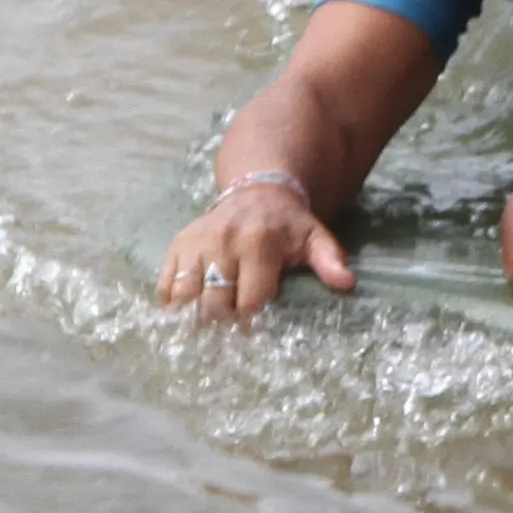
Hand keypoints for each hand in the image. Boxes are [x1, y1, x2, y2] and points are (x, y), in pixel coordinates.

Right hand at [159, 179, 351, 320]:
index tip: (258, 320)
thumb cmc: (288, 224)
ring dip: (195, 314)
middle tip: (233, 322)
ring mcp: (196, 243)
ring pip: (185, 295)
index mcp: (258, 243)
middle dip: (224, 319)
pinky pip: (166, 284)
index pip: (249, 300)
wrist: (257, 190)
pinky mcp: (178, 244)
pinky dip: (173, 301)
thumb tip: (346, 283)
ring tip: (209, 319)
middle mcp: (223, 241)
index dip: (253, 317)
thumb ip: (330, 260)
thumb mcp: (315, 238)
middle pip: (214, 303)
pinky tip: (189, 305)